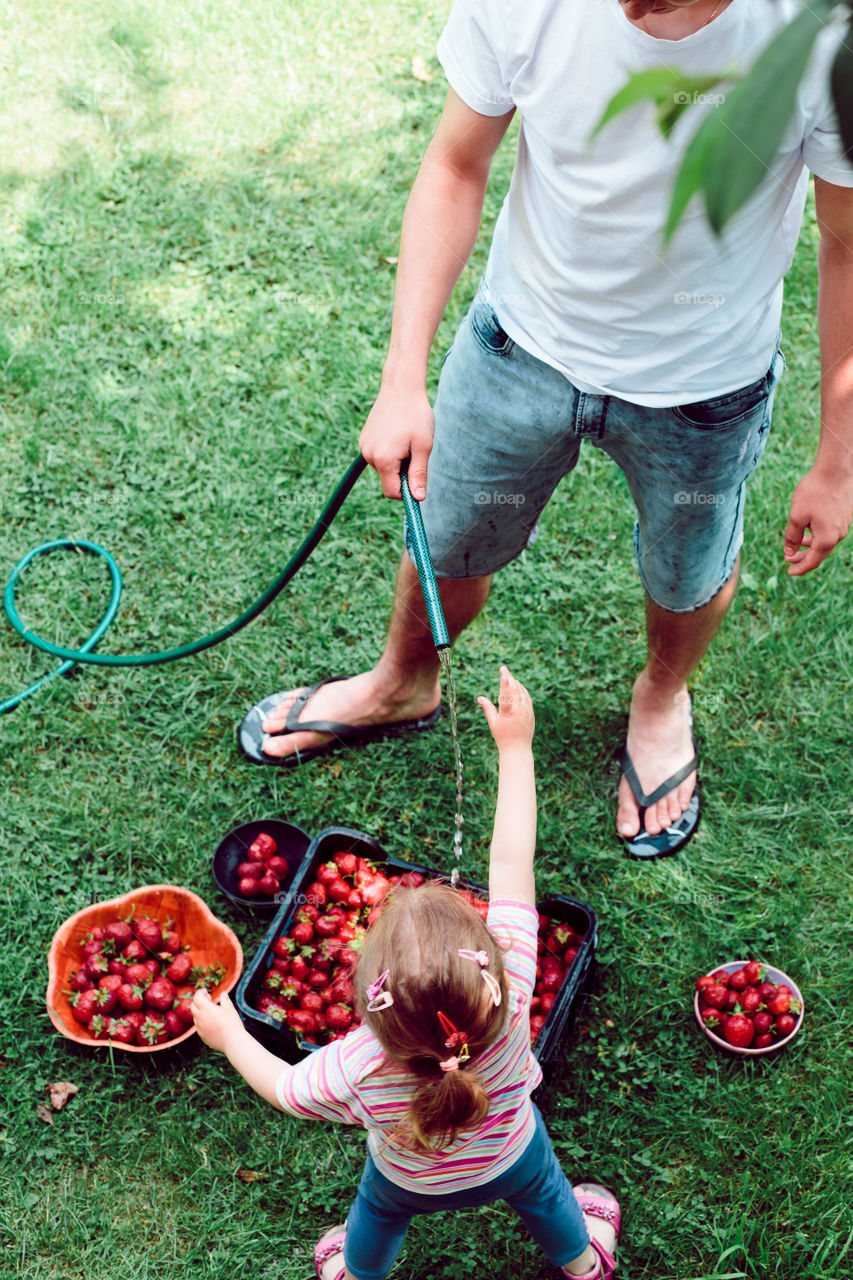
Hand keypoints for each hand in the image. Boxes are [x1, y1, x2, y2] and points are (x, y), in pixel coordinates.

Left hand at [191, 988, 243, 1053]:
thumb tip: (223, 994)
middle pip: (193, 1006)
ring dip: (200, 1011)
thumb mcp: (229, 1008)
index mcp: (206, 1008)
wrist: (232, 1041)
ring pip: (195, 1017)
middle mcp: (200, 1018)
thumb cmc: (232, 1023)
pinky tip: (211, 1022)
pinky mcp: (202, 1036)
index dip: (200, 992)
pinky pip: (198, 1026)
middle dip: (198, 1000)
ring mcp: (199, 1028)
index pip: (197, 997)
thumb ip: (224, 999)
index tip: (206, 991)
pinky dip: (202, 1021)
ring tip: (210, 1011)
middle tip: (208, 999)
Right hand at [358, 382, 434, 499]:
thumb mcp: (423, 447)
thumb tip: (418, 498)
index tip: (418, 479)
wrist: (401, 387)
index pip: (392, 492)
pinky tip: (397, 434)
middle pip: (388, 480)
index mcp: (384, 459)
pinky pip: (378, 456)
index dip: (407, 491)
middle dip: (402, 473)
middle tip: (414, 450)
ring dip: (396, 462)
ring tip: (405, 439)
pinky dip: (389, 452)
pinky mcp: (364, 440)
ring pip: (384, 468)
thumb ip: (419, 474)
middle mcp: (369, 455)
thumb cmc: (416, 416)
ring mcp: (364, 447)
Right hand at [478, 665, 534, 750]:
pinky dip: (522, 690)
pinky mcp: (531, 712)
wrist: (518, 748)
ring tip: (508, 676)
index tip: (503, 673)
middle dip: (509, 677)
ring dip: (515, 682)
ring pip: (522, 691)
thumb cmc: (502, 736)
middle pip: (514, 689)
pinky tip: (517, 685)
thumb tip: (479, 697)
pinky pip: (527, 697)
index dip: (504, 683)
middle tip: (503, 668)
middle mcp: (519, 710)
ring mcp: (527, 711)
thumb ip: (487, 708)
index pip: (506, 694)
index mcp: (508, 713)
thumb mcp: (493, 722)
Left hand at [783, 464, 851, 575]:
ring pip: (824, 542)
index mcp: (827, 539)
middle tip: (788, 559)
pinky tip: (808, 529)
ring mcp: (843, 525)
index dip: (799, 568)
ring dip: (810, 546)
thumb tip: (788, 552)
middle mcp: (838, 535)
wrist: (835, 470)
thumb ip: (792, 537)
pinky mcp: (844, 516)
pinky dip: (817, 535)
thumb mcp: (796, 516)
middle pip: (819, 554)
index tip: (788, 572)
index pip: (812, 561)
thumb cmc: (814, 492)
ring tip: (796, 544)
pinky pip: (829, 532)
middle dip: (803, 558)